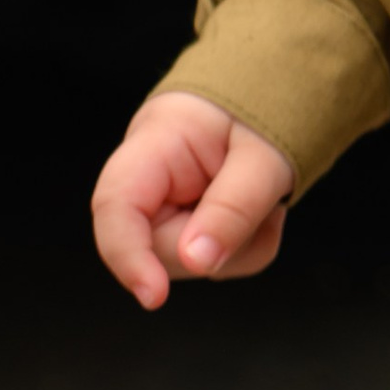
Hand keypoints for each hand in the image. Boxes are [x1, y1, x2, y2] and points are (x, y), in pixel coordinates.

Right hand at [91, 95, 293, 310]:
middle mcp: (147, 183)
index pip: (117, 206)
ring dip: (240, 245)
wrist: (272, 92)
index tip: (154, 296)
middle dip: (217, 242)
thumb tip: (196, 262)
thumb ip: (234, 206)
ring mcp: (164, 210)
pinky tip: (262, 212)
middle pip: (158, 249)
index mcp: (153, 145)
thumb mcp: (265, 154)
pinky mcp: (187, 230)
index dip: (127, 256)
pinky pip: (216, 264)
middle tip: (263, 202)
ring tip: (264, 198)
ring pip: (191, 264)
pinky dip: (248, 248)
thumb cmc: (264, 108)